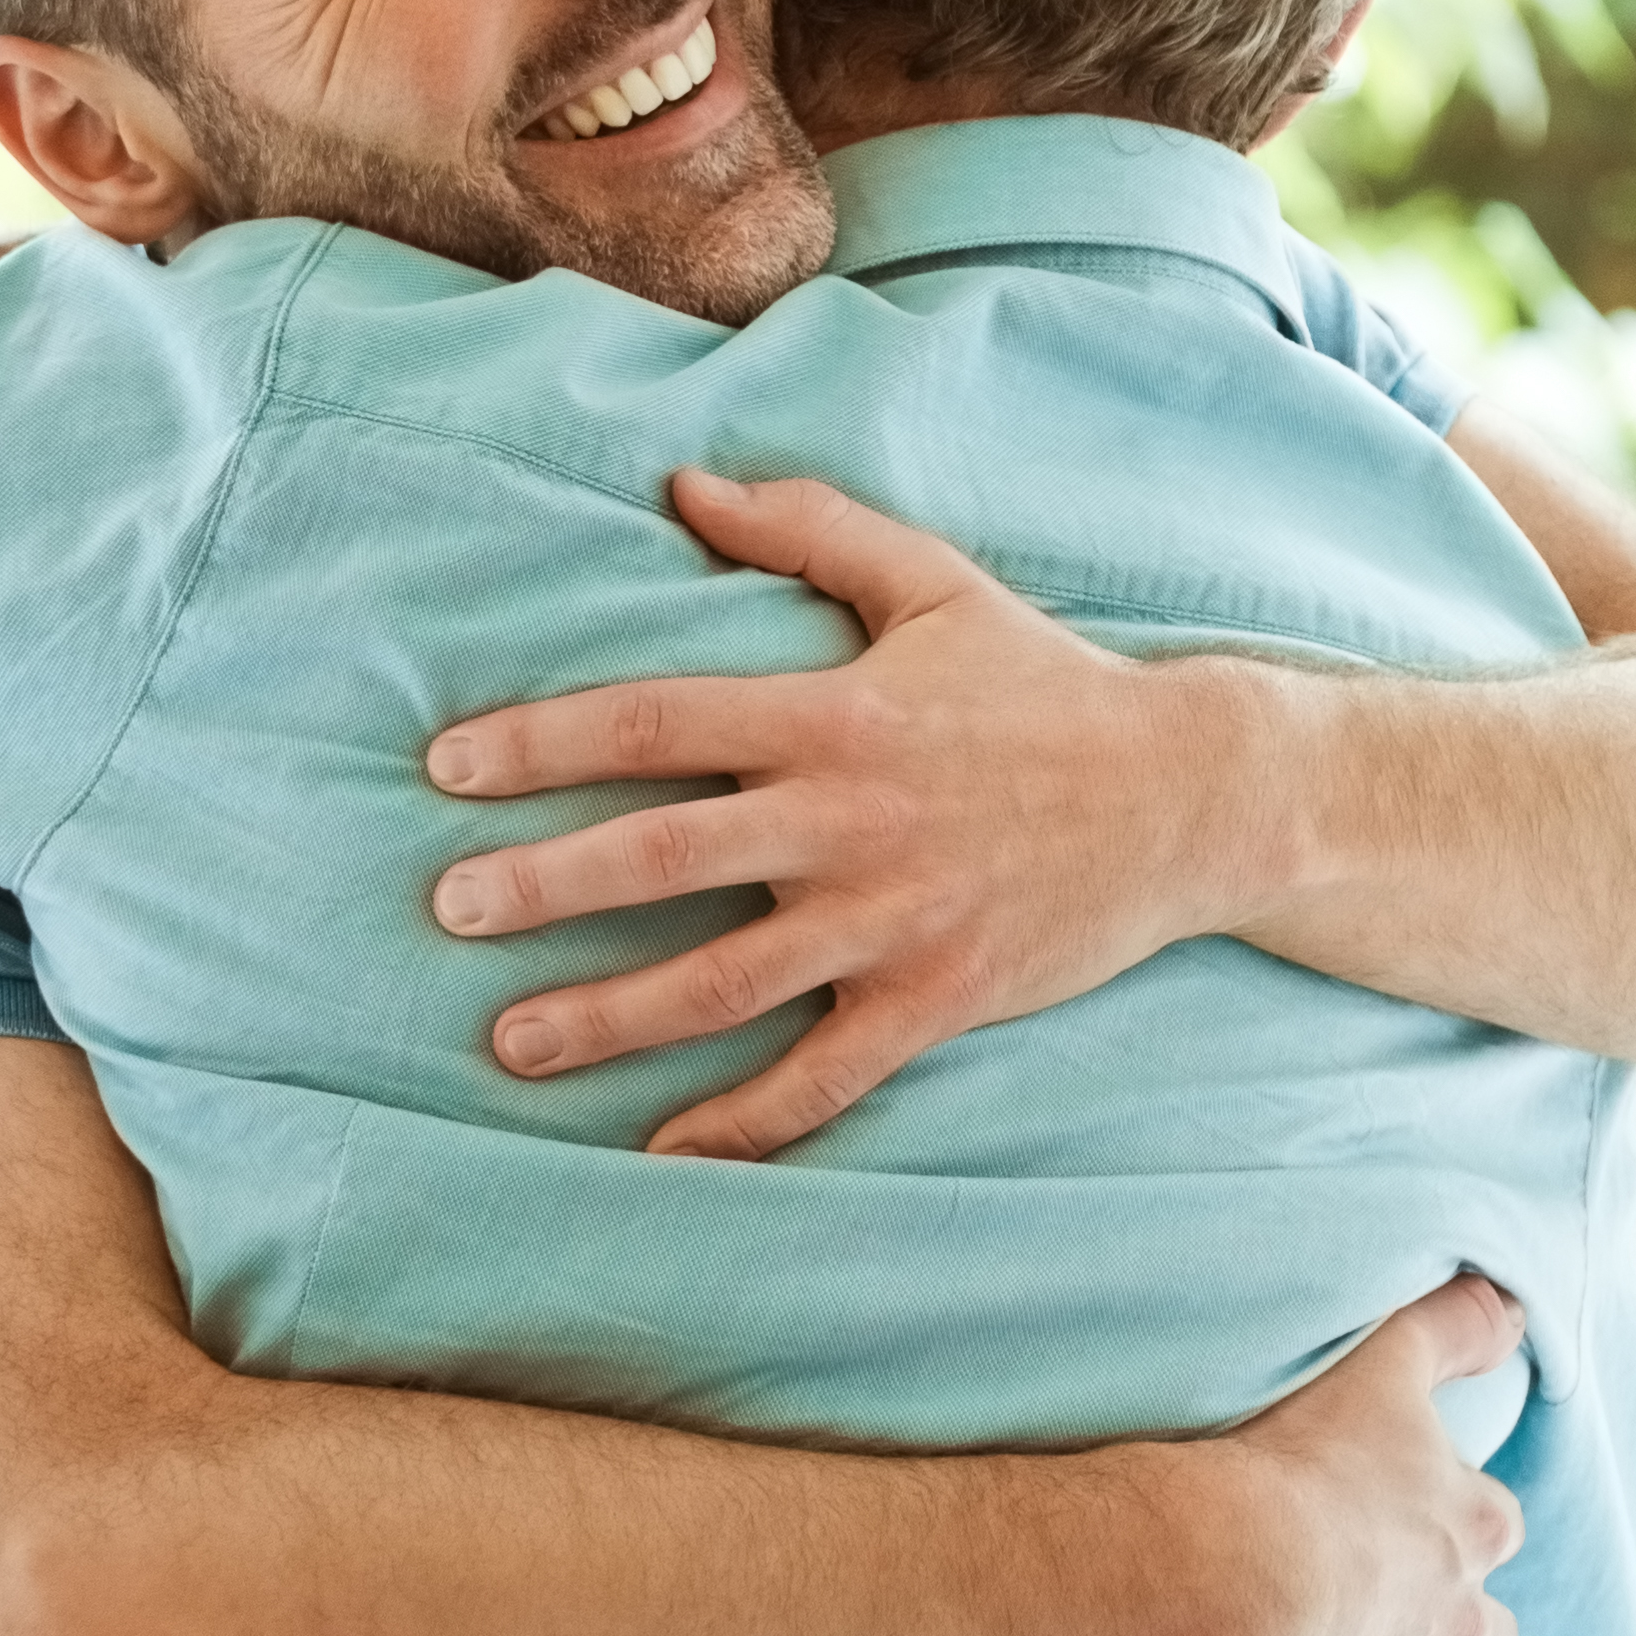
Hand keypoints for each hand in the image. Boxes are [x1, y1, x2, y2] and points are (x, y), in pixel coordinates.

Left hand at [423, 470, 1281, 1161]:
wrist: (1189, 796)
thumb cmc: (1046, 685)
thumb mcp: (936, 585)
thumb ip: (809, 532)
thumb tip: (685, 484)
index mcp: (836, 714)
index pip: (657, 724)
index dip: (543, 742)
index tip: (447, 769)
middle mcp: (851, 822)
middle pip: (664, 858)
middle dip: (544, 886)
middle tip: (448, 910)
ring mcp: (893, 922)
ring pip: (723, 983)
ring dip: (609, 1017)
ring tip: (512, 1042)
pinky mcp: (937, 1001)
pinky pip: (822, 1077)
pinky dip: (742, 1123)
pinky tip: (662, 1151)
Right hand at [1151, 1276, 1527, 1635]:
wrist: (1218, 1575)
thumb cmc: (1290, 1459)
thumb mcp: (1382, 1363)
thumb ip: (1455, 1323)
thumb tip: (1519, 1299)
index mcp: (1459, 1529)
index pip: (1490, 1528)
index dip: (1463, 1529)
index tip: (1429, 1529)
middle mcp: (1450, 1627)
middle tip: (1405, 1633)